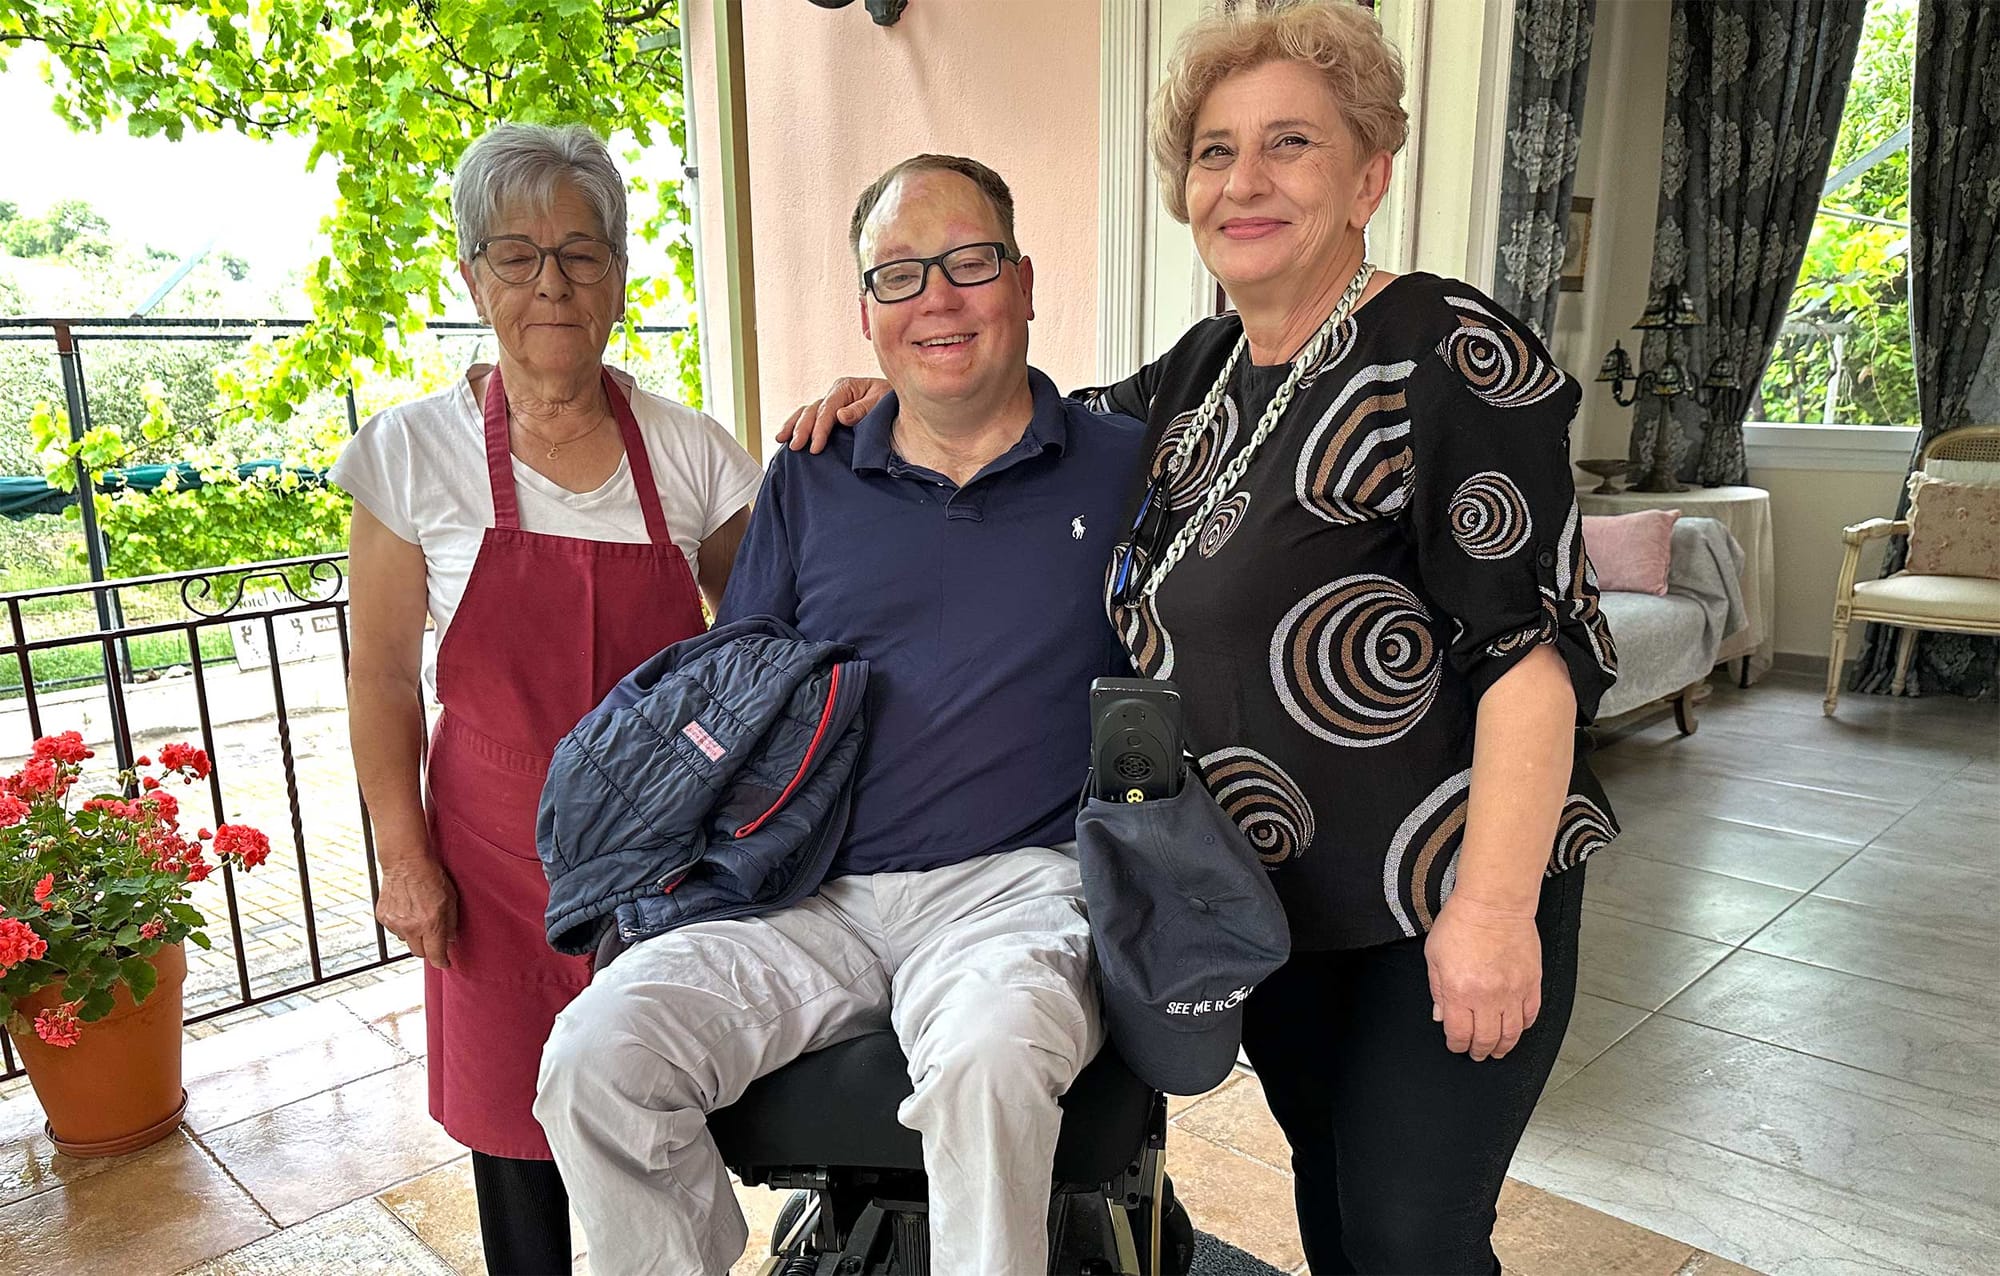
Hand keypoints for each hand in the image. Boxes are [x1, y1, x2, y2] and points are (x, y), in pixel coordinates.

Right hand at [376, 851, 458, 969]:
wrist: (405, 861)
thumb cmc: (432, 877)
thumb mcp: (451, 899)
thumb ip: (451, 922)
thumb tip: (450, 940)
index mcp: (431, 923)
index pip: (435, 955)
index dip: (441, 962)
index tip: (444, 963)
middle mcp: (412, 927)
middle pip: (419, 953)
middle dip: (428, 948)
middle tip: (433, 937)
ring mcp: (395, 923)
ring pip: (406, 941)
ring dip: (414, 934)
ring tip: (418, 915)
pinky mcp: (383, 917)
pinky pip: (394, 929)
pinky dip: (401, 924)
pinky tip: (406, 909)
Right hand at [775, 377, 890, 452]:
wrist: (898, 403)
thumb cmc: (892, 402)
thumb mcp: (882, 402)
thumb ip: (862, 409)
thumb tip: (840, 416)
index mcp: (845, 387)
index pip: (827, 409)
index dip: (820, 428)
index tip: (815, 447)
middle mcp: (834, 394)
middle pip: (812, 411)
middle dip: (802, 429)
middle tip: (796, 447)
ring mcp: (830, 403)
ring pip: (805, 413)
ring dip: (792, 426)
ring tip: (781, 440)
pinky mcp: (829, 415)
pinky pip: (809, 419)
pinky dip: (796, 426)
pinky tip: (784, 436)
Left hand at [1424, 893, 1541, 1060]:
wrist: (1494, 904)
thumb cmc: (1461, 923)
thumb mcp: (1434, 957)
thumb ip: (1437, 990)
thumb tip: (1441, 1016)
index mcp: (1459, 991)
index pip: (1459, 1034)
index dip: (1457, 1045)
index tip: (1456, 1045)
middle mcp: (1488, 997)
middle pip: (1487, 1039)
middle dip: (1480, 1051)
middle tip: (1478, 1054)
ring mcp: (1513, 991)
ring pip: (1511, 1033)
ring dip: (1503, 1046)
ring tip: (1498, 1050)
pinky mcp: (1531, 983)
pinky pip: (1530, 1015)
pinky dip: (1523, 1027)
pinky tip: (1516, 1029)